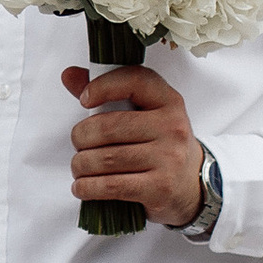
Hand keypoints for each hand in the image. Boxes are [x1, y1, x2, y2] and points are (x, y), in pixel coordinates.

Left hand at [62, 60, 203, 225]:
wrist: (192, 184)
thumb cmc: (161, 144)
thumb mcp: (145, 114)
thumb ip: (109, 93)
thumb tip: (69, 75)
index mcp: (169, 102)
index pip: (134, 81)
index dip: (103, 86)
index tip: (84, 99)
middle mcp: (172, 128)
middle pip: (108, 127)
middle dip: (81, 137)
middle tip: (79, 144)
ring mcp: (168, 159)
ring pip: (105, 159)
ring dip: (80, 165)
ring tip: (80, 166)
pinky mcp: (160, 188)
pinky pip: (110, 186)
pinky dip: (87, 187)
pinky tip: (82, 186)